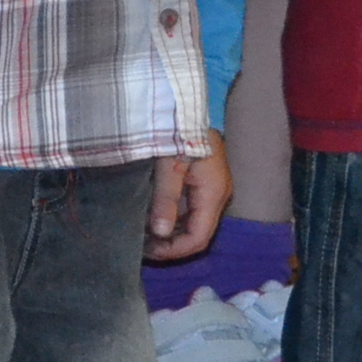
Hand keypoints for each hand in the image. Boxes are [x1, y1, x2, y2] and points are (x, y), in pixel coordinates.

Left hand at [146, 142, 230, 262]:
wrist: (183, 108)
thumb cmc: (177, 134)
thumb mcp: (168, 167)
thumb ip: (166, 199)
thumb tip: (160, 233)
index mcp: (214, 193)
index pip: (199, 237)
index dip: (174, 251)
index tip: (146, 252)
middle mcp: (220, 195)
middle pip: (199, 234)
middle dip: (171, 245)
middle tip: (141, 245)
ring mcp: (214, 189)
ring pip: (196, 224)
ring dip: (172, 234)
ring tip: (144, 233)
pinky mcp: (206, 184)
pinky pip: (193, 212)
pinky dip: (174, 220)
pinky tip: (154, 217)